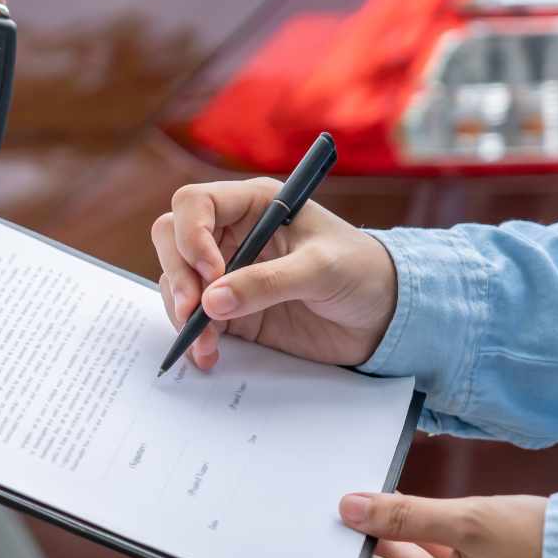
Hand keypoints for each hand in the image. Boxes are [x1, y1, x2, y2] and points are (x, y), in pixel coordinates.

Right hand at [151, 178, 396, 368]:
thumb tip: (212, 302)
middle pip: (172, 238)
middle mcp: (232, 233)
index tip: (213, 272)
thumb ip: (268, 283)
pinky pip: (192, 317)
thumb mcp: (321, 270)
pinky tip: (208, 354)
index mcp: (253, 204)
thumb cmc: (363, 272)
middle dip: (178, 273)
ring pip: (175, 279)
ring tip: (205, 342)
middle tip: (193, 309)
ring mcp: (227, 272)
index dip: (191, 234)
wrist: (385, 316)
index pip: (195, 203)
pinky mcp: (229, 309)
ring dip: (181, 310)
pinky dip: (192, 336)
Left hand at [340, 491, 547, 557]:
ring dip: (382, 536)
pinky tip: (393, 507)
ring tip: (359, 497)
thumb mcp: (465, 520)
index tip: (317, 525)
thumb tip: (348, 508)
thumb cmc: (536, 546)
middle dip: (355, 542)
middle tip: (331, 501)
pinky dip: (408, 539)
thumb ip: (403, 514)